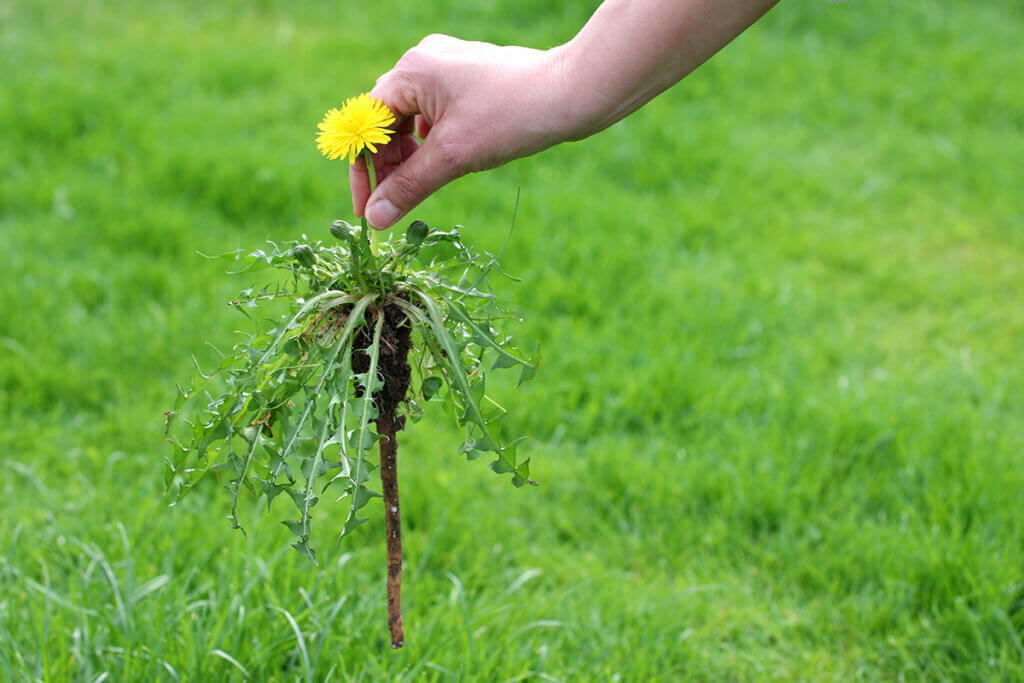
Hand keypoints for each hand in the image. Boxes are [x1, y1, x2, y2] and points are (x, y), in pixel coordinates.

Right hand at [351, 34, 572, 228]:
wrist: (573, 95)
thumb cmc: (511, 116)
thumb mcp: (454, 157)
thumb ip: (409, 187)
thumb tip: (375, 219)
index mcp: (412, 71)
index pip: (367, 123)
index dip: (363, 169)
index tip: (366, 209)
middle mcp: (425, 62)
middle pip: (387, 121)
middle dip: (387, 165)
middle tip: (392, 206)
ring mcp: (450, 69)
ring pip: (413, 121)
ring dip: (410, 158)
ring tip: (416, 190)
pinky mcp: (471, 81)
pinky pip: (437, 116)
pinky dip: (433, 145)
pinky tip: (443, 165)